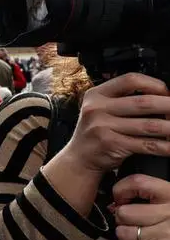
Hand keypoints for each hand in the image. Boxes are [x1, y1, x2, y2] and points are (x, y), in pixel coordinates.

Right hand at [55, 73, 169, 179]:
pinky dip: (165, 147)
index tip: (167, 93)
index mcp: (96, 94)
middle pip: (143, 102)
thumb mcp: (99, 110)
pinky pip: (146, 144)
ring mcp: (102, 127)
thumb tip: (159, 96)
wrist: (78, 159)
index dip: (154, 84)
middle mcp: (97, 108)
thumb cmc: (94, 133)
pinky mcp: (111, 144)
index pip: (130, 80)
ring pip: (148, 125)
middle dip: (169, 106)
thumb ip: (121, 100)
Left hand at [114, 174, 169, 239]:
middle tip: (130, 222)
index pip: (138, 183)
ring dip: (125, 236)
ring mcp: (167, 235)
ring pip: (124, 233)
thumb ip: (152, 199)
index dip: (122, 190)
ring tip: (136, 236)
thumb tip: (118, 202)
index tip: (119, 198)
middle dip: (122, 219)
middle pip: (125, 212)